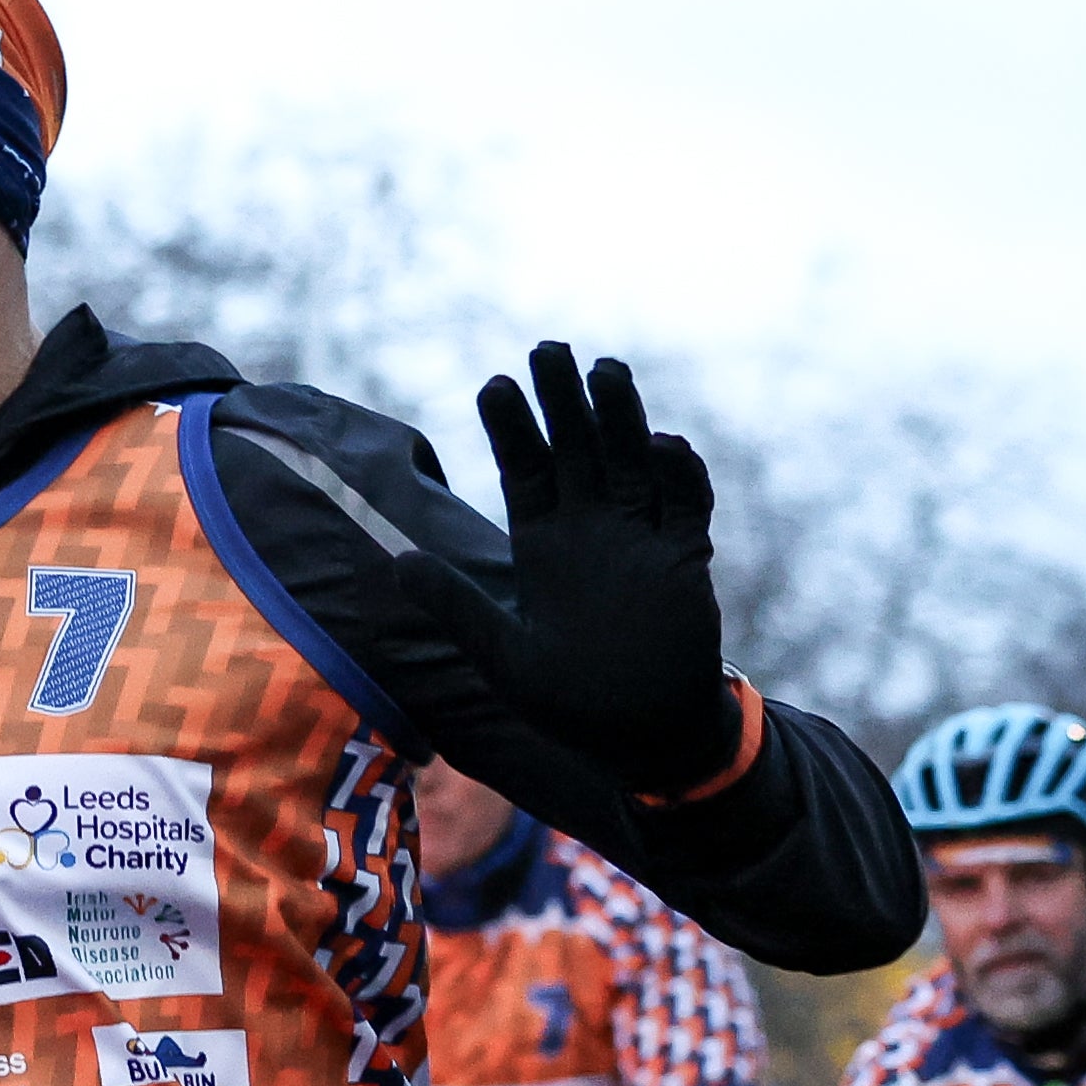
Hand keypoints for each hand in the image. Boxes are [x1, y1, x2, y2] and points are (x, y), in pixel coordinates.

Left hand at [393, 343, 745, 796]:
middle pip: (577, 449)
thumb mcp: (502, 655)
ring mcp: (640, 538)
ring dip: (622, 418)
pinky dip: (679, 475)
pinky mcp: (685, 558)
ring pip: (632, 461)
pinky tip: (664, 445)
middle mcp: (590, 529)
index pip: (524, 469)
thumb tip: (399, 563)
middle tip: (549, 348)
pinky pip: (686, 505)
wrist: (641, 736)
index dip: (512, 427)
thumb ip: (456, 607)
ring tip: (607, 370)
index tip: (495, 385)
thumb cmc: (568, 702)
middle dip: (563, 401)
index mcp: (542, 543)